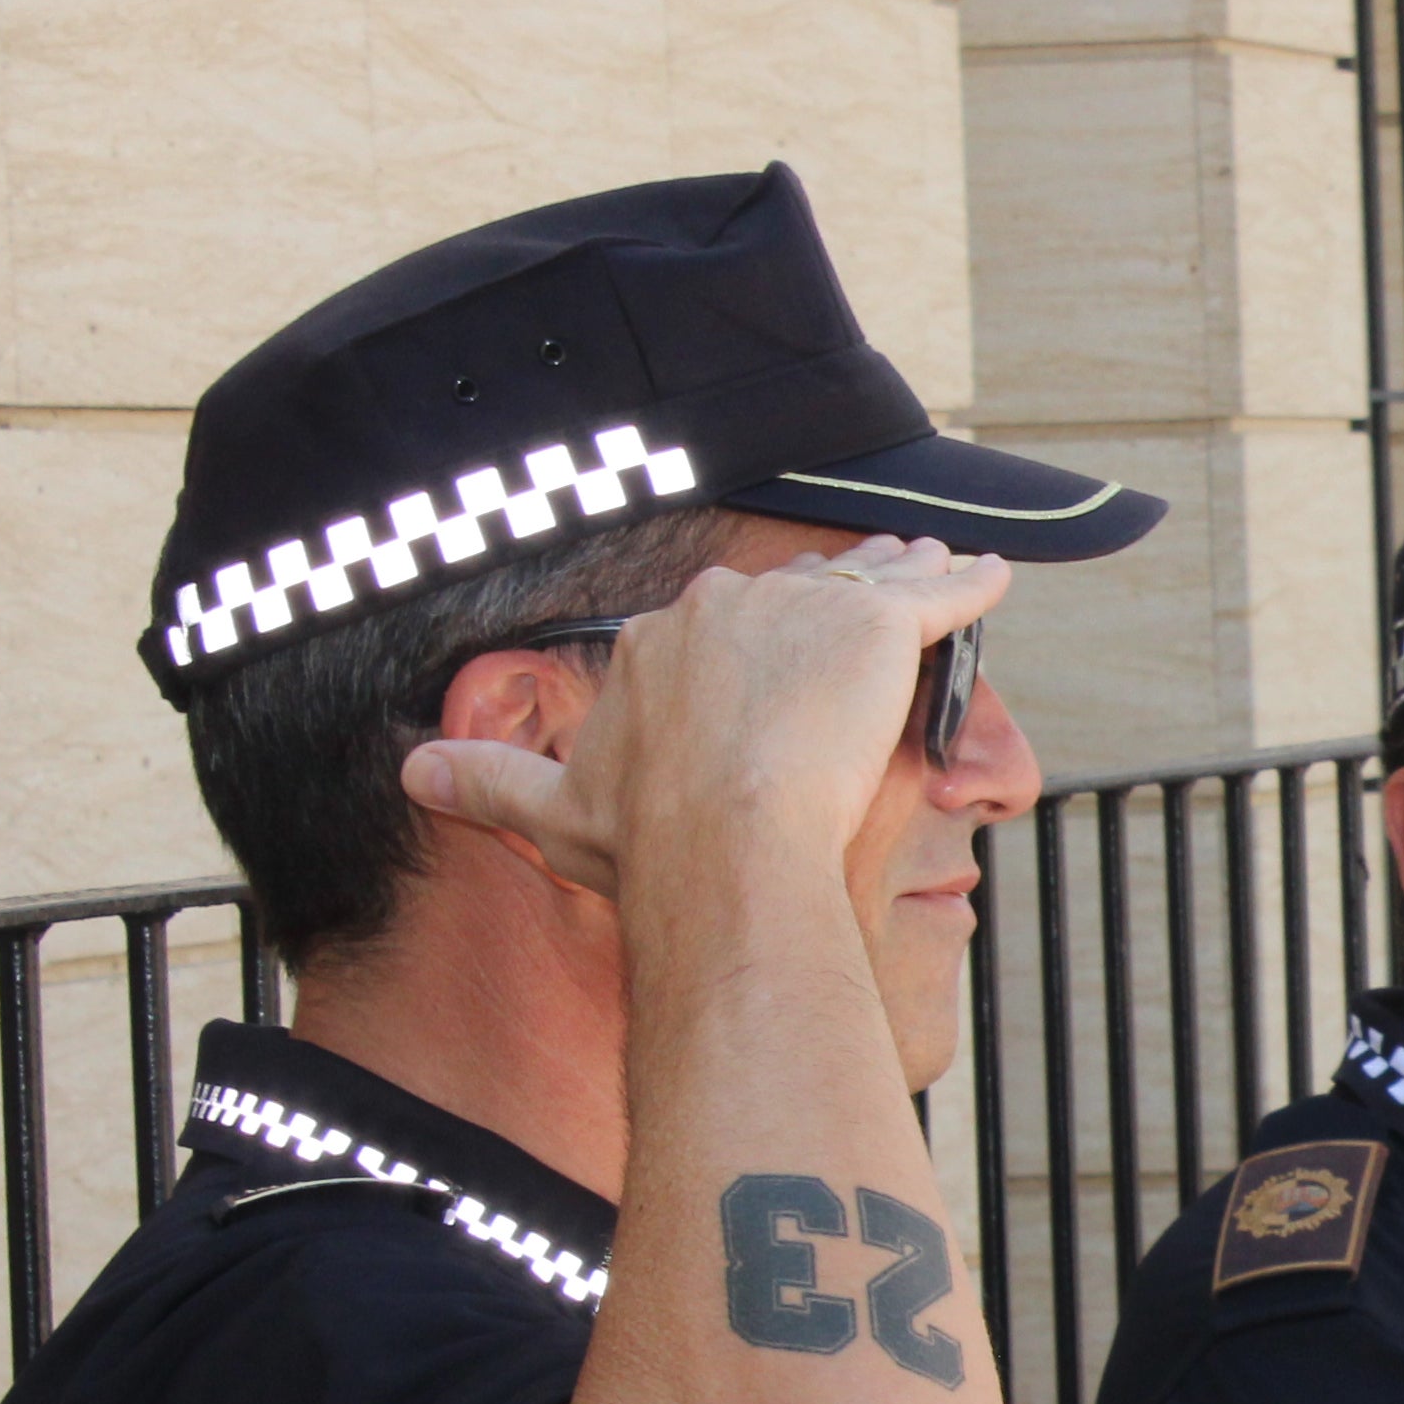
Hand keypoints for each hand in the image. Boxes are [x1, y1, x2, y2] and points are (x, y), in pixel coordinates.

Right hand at [404, 539, 1008, 900]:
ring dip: (900, 570)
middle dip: (823, 594)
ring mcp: (804, 609)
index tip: (768, 651)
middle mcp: (727, 607)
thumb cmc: (647, 838)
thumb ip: (484, 782)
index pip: (715, 622)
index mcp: (660, 642)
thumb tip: (406, 772)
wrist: (726, 840)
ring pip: (865, 580)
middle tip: (862, 599)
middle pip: (789, 591)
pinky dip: (971, 583)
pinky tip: (997, 574)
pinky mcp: (878, 627)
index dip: (749, 636)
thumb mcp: (551, 811)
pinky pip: (940, 595)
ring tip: (928, 564)